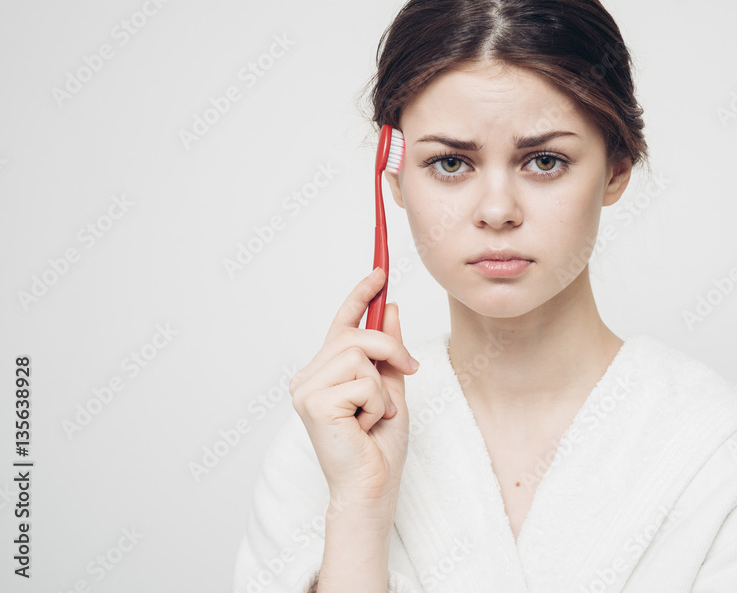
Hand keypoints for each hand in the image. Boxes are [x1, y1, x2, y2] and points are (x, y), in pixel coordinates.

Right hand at [289, 267, 419, 507]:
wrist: (373, 485)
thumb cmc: (379, 445)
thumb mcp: (392, 387)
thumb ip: (389, 350)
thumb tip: (391, 308)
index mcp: (325, 372)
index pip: (342, 323)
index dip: (360, 295)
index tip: (380, 271)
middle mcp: (308, 376)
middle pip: (355, 334)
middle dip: (391, 347)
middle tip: (410, 369)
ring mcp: (306, 388)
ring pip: (359, 353)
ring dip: (382, 385)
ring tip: (376, 414)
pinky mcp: (314, 402)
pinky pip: (363, 380)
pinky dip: (377, 403)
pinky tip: (365, 425)